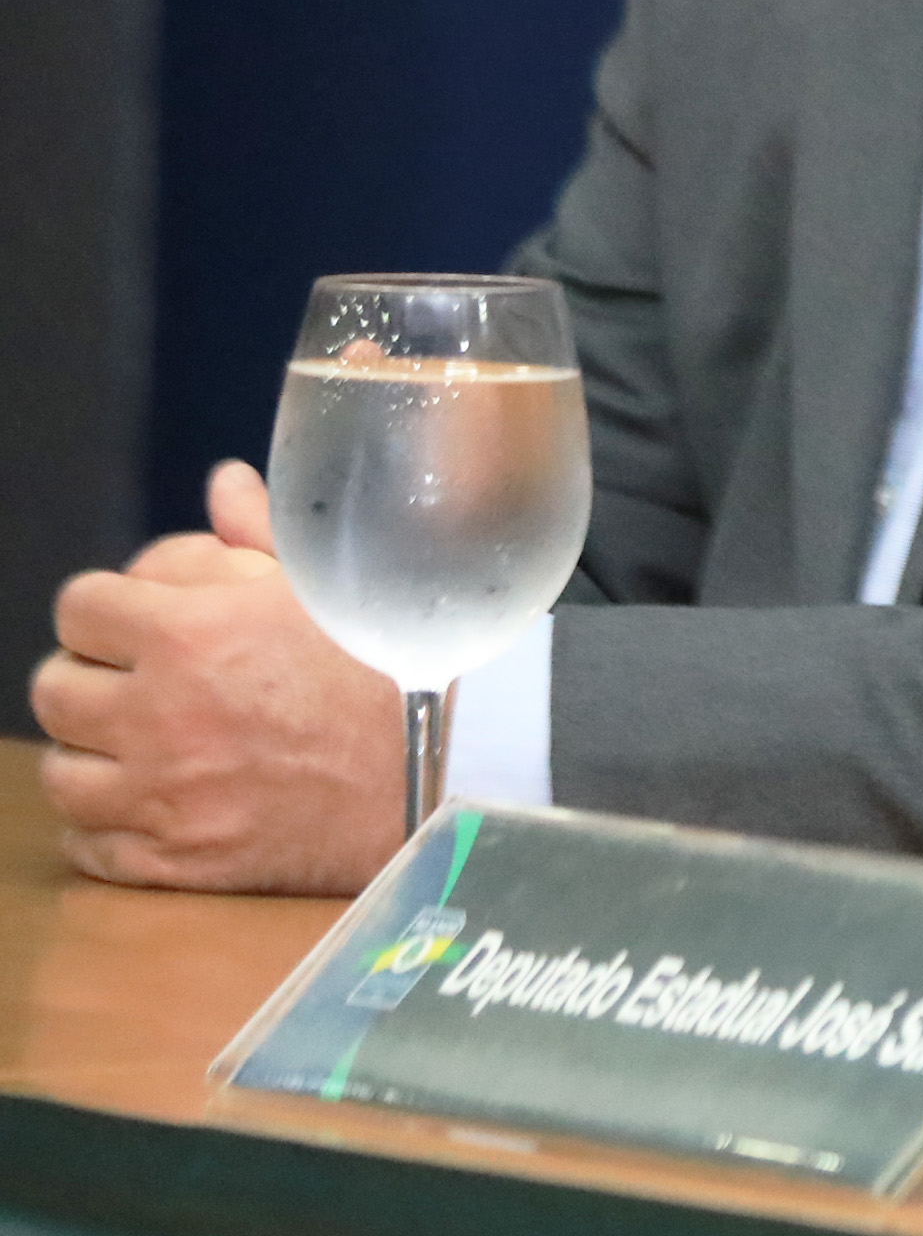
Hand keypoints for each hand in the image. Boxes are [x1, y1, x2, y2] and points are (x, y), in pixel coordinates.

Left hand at [31, 461, 407, 892]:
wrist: (443, 779)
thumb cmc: (395, 670)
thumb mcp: (333, 586)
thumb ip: (261, 532)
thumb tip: (223, 484)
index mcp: (191, 635)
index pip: (79, 607)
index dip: (109, 607)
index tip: (139, 619)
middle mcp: (158, 717)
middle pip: (54, 689)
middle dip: (93, 677)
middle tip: (142, 682)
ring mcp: (159, 798)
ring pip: (61, 772)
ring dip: (96, 754)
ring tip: (148, 746)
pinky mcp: (170, 863)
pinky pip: (86, 845)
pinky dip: (108, 825)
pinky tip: (156, 803)